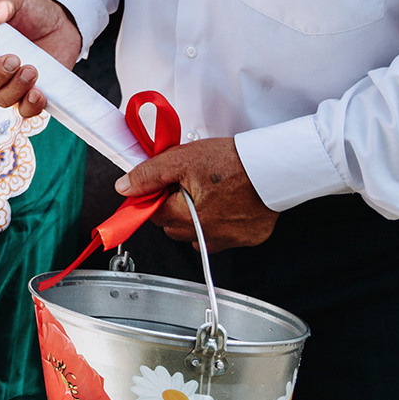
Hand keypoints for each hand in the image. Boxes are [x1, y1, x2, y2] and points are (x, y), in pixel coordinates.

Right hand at [0, 0, 82, 117]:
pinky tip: (38, 93)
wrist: (62, 21)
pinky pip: (26, 111)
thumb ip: (0, 4)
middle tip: (14, 58)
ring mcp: (12, 85)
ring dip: (14, 89)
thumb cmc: (31, 10)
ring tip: (32, 69)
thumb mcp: (15, 0)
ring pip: (2, 99)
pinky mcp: (33, 94)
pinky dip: (30, 106)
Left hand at [118, 136, 277, 251]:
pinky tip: (226, 204)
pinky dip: (220, 224)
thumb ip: (148, 175)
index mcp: (186, 217)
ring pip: (196, 236)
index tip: (163, 185)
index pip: (153, 214)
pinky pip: (223, 237)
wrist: (274, 165)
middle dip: (172, 208)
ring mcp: (230, 239)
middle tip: (186, 185)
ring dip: (194, 220)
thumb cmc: (231, 161)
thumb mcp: (181, 160)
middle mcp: (207, 235)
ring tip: (206, 195)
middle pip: (172, 227)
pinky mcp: (249, 239)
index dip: (155, 196)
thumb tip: (124, 187)